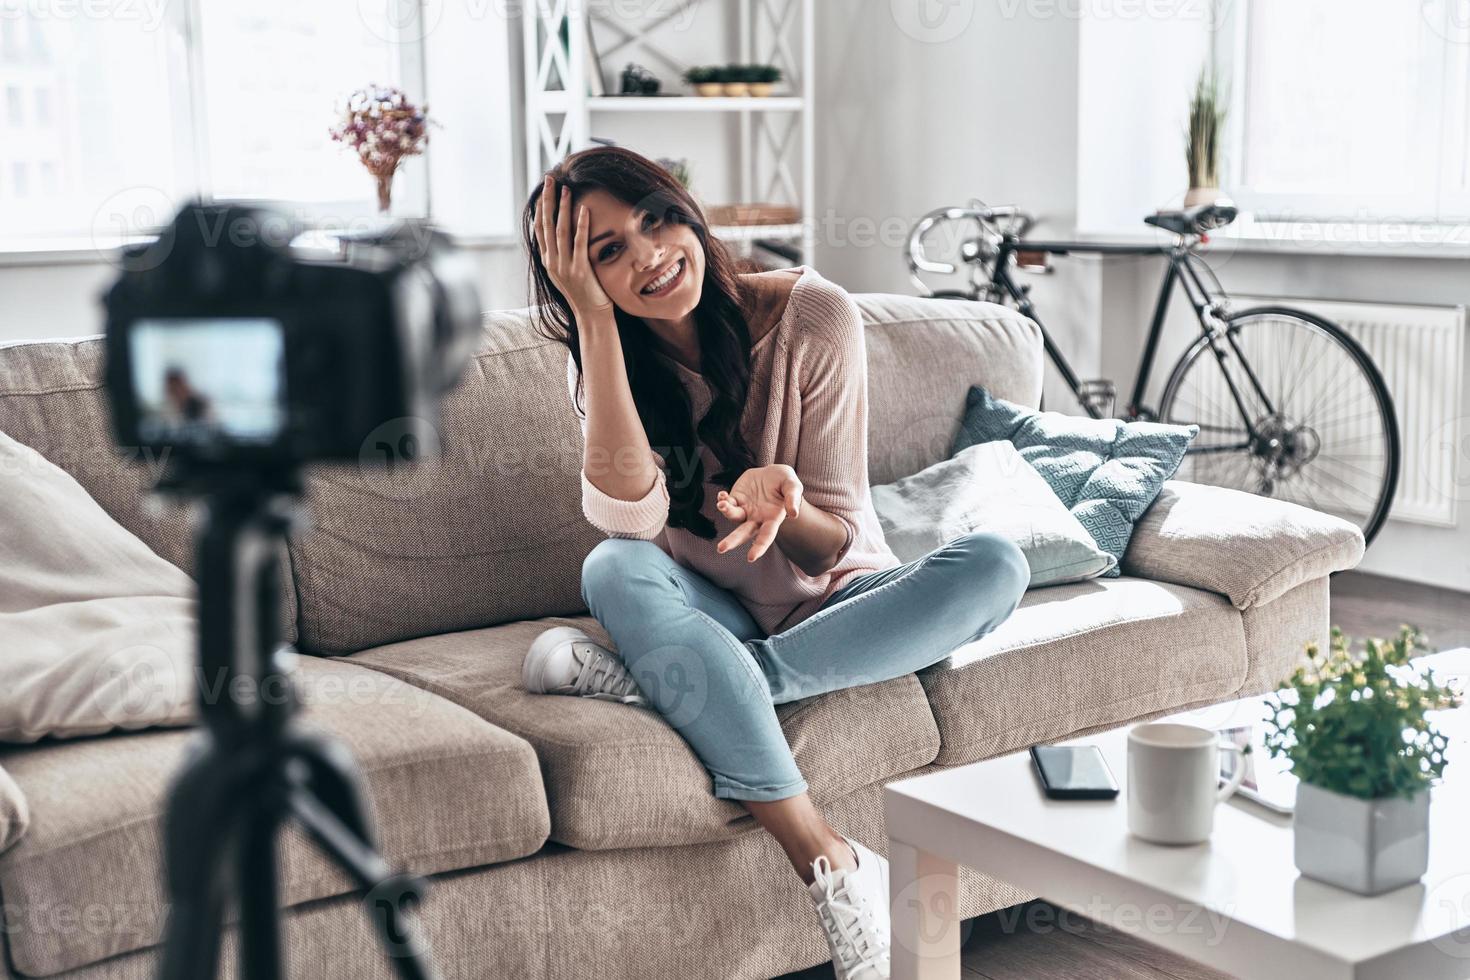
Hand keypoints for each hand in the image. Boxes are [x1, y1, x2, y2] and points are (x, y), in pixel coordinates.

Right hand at [532, 174, 612, 321]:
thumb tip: (561, 235)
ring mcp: (564, 266)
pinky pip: (579, 242)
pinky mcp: (580, 269)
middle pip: (546, 224)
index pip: (539, 228)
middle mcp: (552, 262)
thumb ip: (562, 254)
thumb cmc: (583, 292)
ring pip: (560, 231)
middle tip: (549, 179)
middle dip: (547, 200)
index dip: (540, 207)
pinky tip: (584, 209)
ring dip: (563, 207)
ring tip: (566, 189)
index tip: (543, 189)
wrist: (591, 315)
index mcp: (548, 261)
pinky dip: (581, 224)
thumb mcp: (567, 271)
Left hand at [714, 464, 802, 562]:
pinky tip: (722, 495)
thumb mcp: (793, 486)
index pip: (766, 536)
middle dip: (732, 541)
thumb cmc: (785, 483)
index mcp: (772, 519)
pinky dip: (723, 500)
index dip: (759, 547)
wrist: (772, 472)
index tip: (751, 558)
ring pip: (733, 517)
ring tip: (722, 504)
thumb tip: (794, 514)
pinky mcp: (736, 498)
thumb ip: (793, 498)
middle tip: (721, 548)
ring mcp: (745, 509)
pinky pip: (727, 502)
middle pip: (743, 533)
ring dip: (727, 512)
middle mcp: (757, 518)